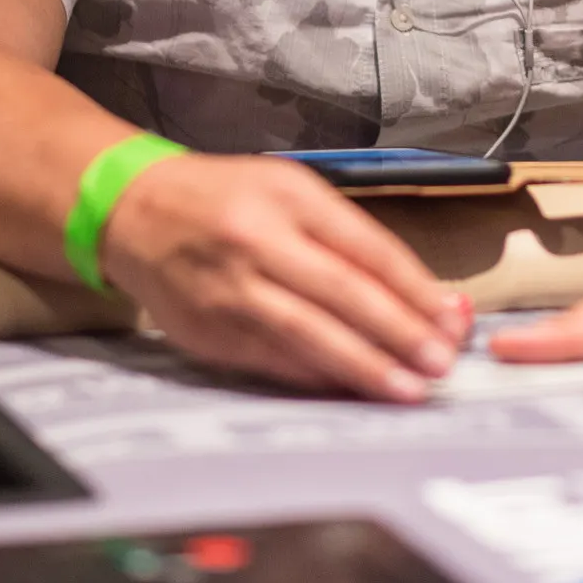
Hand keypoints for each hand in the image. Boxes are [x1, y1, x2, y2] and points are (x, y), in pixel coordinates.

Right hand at [102, 152, 473, 400]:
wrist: (133, 210)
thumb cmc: (225, 198)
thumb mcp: (288, 191)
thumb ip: (348, 239)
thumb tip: (419, 294)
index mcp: (286, 196)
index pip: (365, 246)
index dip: (412, 288)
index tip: (449, 319)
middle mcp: (257, 241)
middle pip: (341, 293)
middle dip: (397, 333)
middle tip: (440, 365)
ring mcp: (229, 290)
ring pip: (307, 336)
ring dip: (363, 368)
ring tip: (406, 391)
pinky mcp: (209, 331)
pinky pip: (273, 361)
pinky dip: (317, 378)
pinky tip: (350, 390)